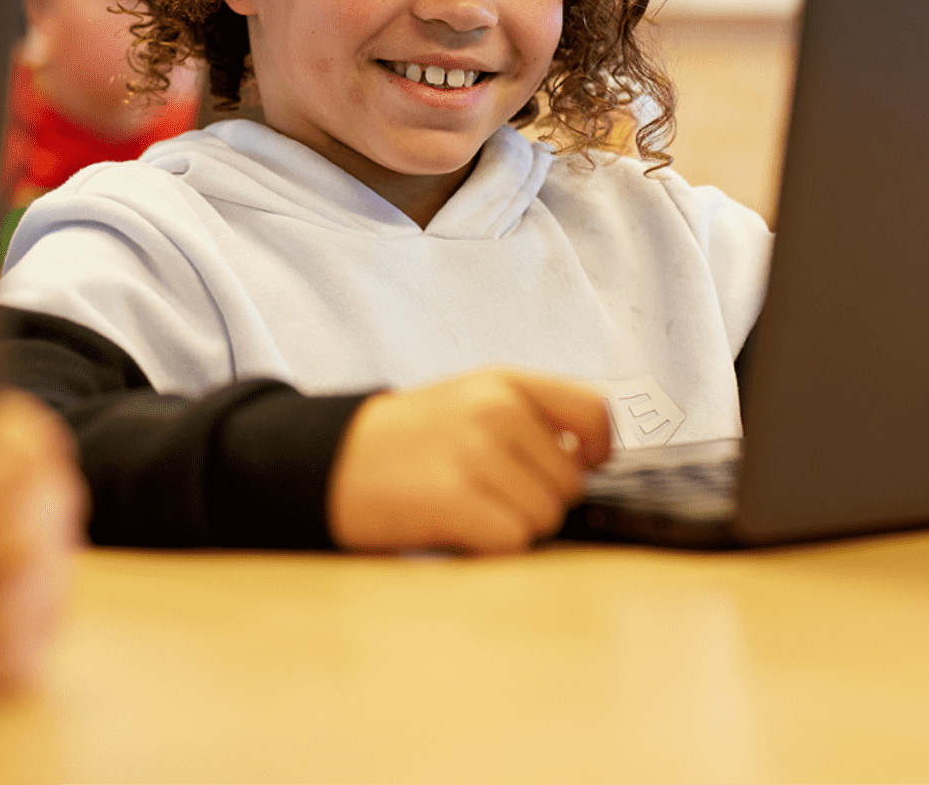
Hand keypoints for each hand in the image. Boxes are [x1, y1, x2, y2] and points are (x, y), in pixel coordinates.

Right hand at [328, 369, 610, 554]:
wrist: (332, 460)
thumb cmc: (412, 441)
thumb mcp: (472, 402)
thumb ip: (530, 419)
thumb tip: (590, 465)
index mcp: (505, 382)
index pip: (593, 411)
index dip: (596, 451)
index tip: (580, 468)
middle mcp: (496, 410)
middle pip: (570, 484)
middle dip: (539, 501)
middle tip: (490, 495)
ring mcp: (475, 453)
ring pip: (545, 517)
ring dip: (514, 527)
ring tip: (470, 508)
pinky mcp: (455, 498)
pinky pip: (513, 542)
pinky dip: (490, 547)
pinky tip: (456, 528)